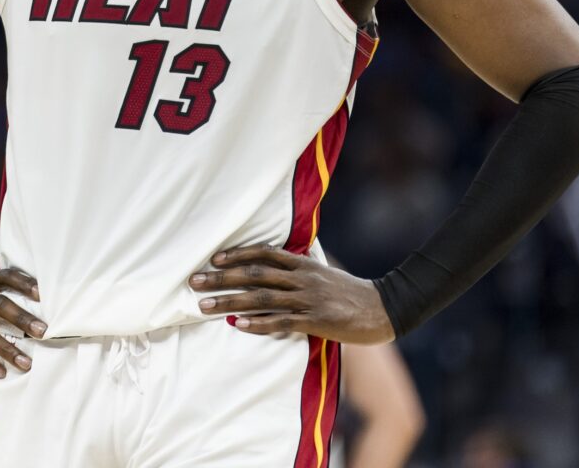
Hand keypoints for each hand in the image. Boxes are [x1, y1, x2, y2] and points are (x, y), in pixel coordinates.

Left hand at [188, 246, 394, 343]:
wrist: (383, 308)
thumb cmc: (348, 291)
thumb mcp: (322, 273)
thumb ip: (297, 270)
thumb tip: (270, 268)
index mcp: (302, 264)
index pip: (263, 254)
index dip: (237, 254)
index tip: (213, 259)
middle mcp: (301, 278)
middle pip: (253, 275)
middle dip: (221, 278)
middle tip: (195, 282)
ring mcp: (307, 299)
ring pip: (261, 298)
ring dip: (229, 301)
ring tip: (204, 306)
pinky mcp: (314, 321)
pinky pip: (280, 322)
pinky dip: (257, 323)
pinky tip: (236, 324)